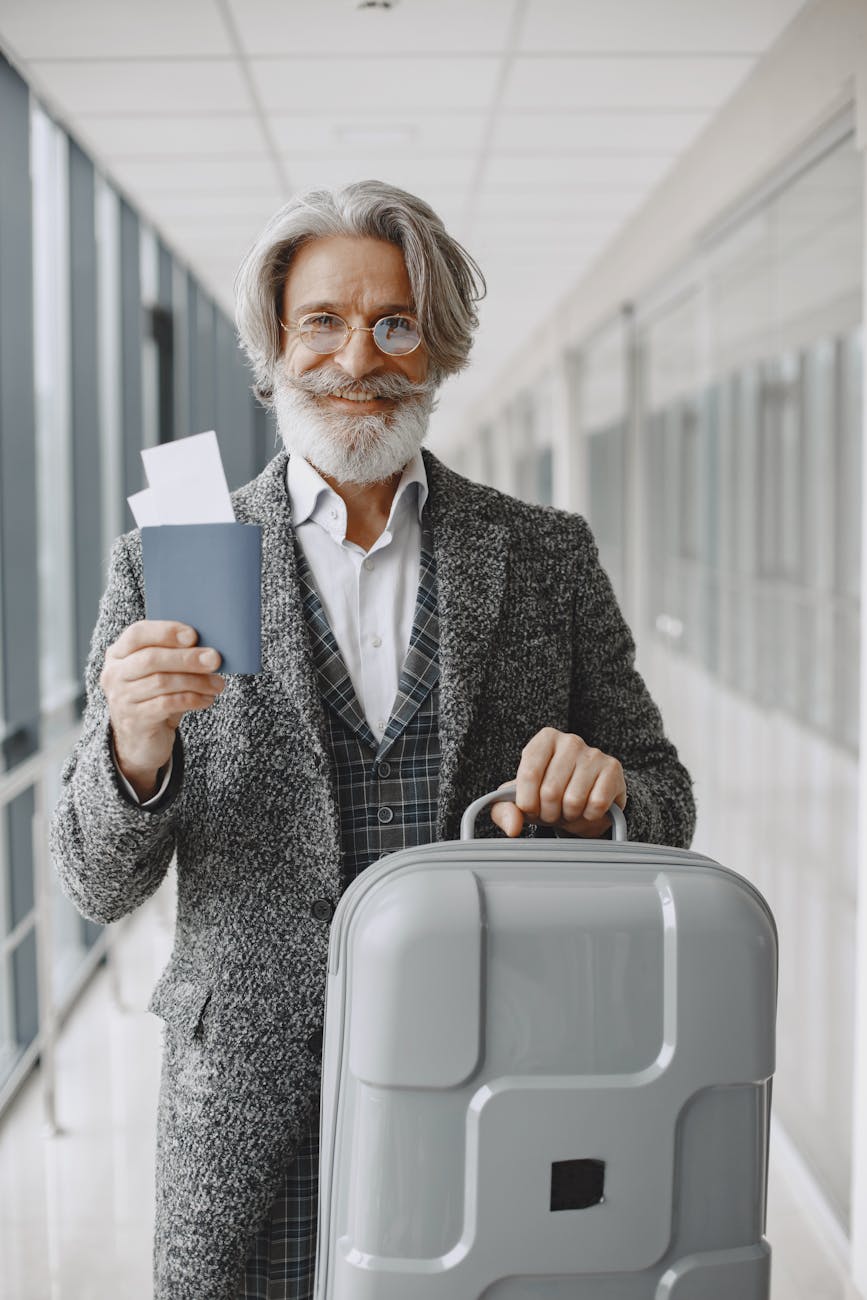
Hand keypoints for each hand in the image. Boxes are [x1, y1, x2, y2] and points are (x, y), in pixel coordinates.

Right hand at [100, 621, 224, 796]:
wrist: (141, 740)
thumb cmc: (155, 697)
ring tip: (217, 683)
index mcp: (118, 654)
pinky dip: (192, 699)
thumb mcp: (161, 673)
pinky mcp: (134, 720)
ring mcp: (121, 698)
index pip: (137, 633)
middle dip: (187, 658)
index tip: (193, 635)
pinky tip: (207, 699)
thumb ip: (174, 656)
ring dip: (196, 681)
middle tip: (215, 659)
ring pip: (162, 682)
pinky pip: (167, 704)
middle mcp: (114, 674)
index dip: (166, 631)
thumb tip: (208, 649)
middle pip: (151, 658)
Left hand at [489, 727, 626, 838]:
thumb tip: (513, 826)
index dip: (528, 801)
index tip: (531, 808)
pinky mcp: (613, 770)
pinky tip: (587, 808)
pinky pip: (596, 805)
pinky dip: (589, 816)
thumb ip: (504, 811)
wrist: (584, 798)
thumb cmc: (547, 794)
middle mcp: (570, 741)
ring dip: (569, 816)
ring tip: (569, 810)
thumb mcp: (519, 800)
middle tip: (553, 812)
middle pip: (550, 791)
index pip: (529, 774)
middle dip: (549, 813)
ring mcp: (594, 754)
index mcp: (544, 740)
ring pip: (573, 801)